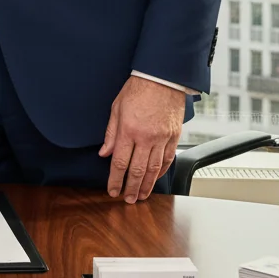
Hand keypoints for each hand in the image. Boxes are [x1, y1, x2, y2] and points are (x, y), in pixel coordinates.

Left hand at [99, 75, 184, 202]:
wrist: (161, 78)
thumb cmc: (137, 89)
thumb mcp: (116, 107)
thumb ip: (110, 133)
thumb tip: (105, 152)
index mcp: (128, 130)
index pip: (120, 162)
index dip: (115, 179)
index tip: (112, 190)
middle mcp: (146, 137)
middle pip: (137, 170)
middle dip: (131, 188)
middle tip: (127, 199)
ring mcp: (162, 138)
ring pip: (154, 169)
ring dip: (146, 185)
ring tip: (140, 195)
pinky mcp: (174, 137)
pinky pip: (167, 160)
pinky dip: (161, 173)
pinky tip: (155, 179)